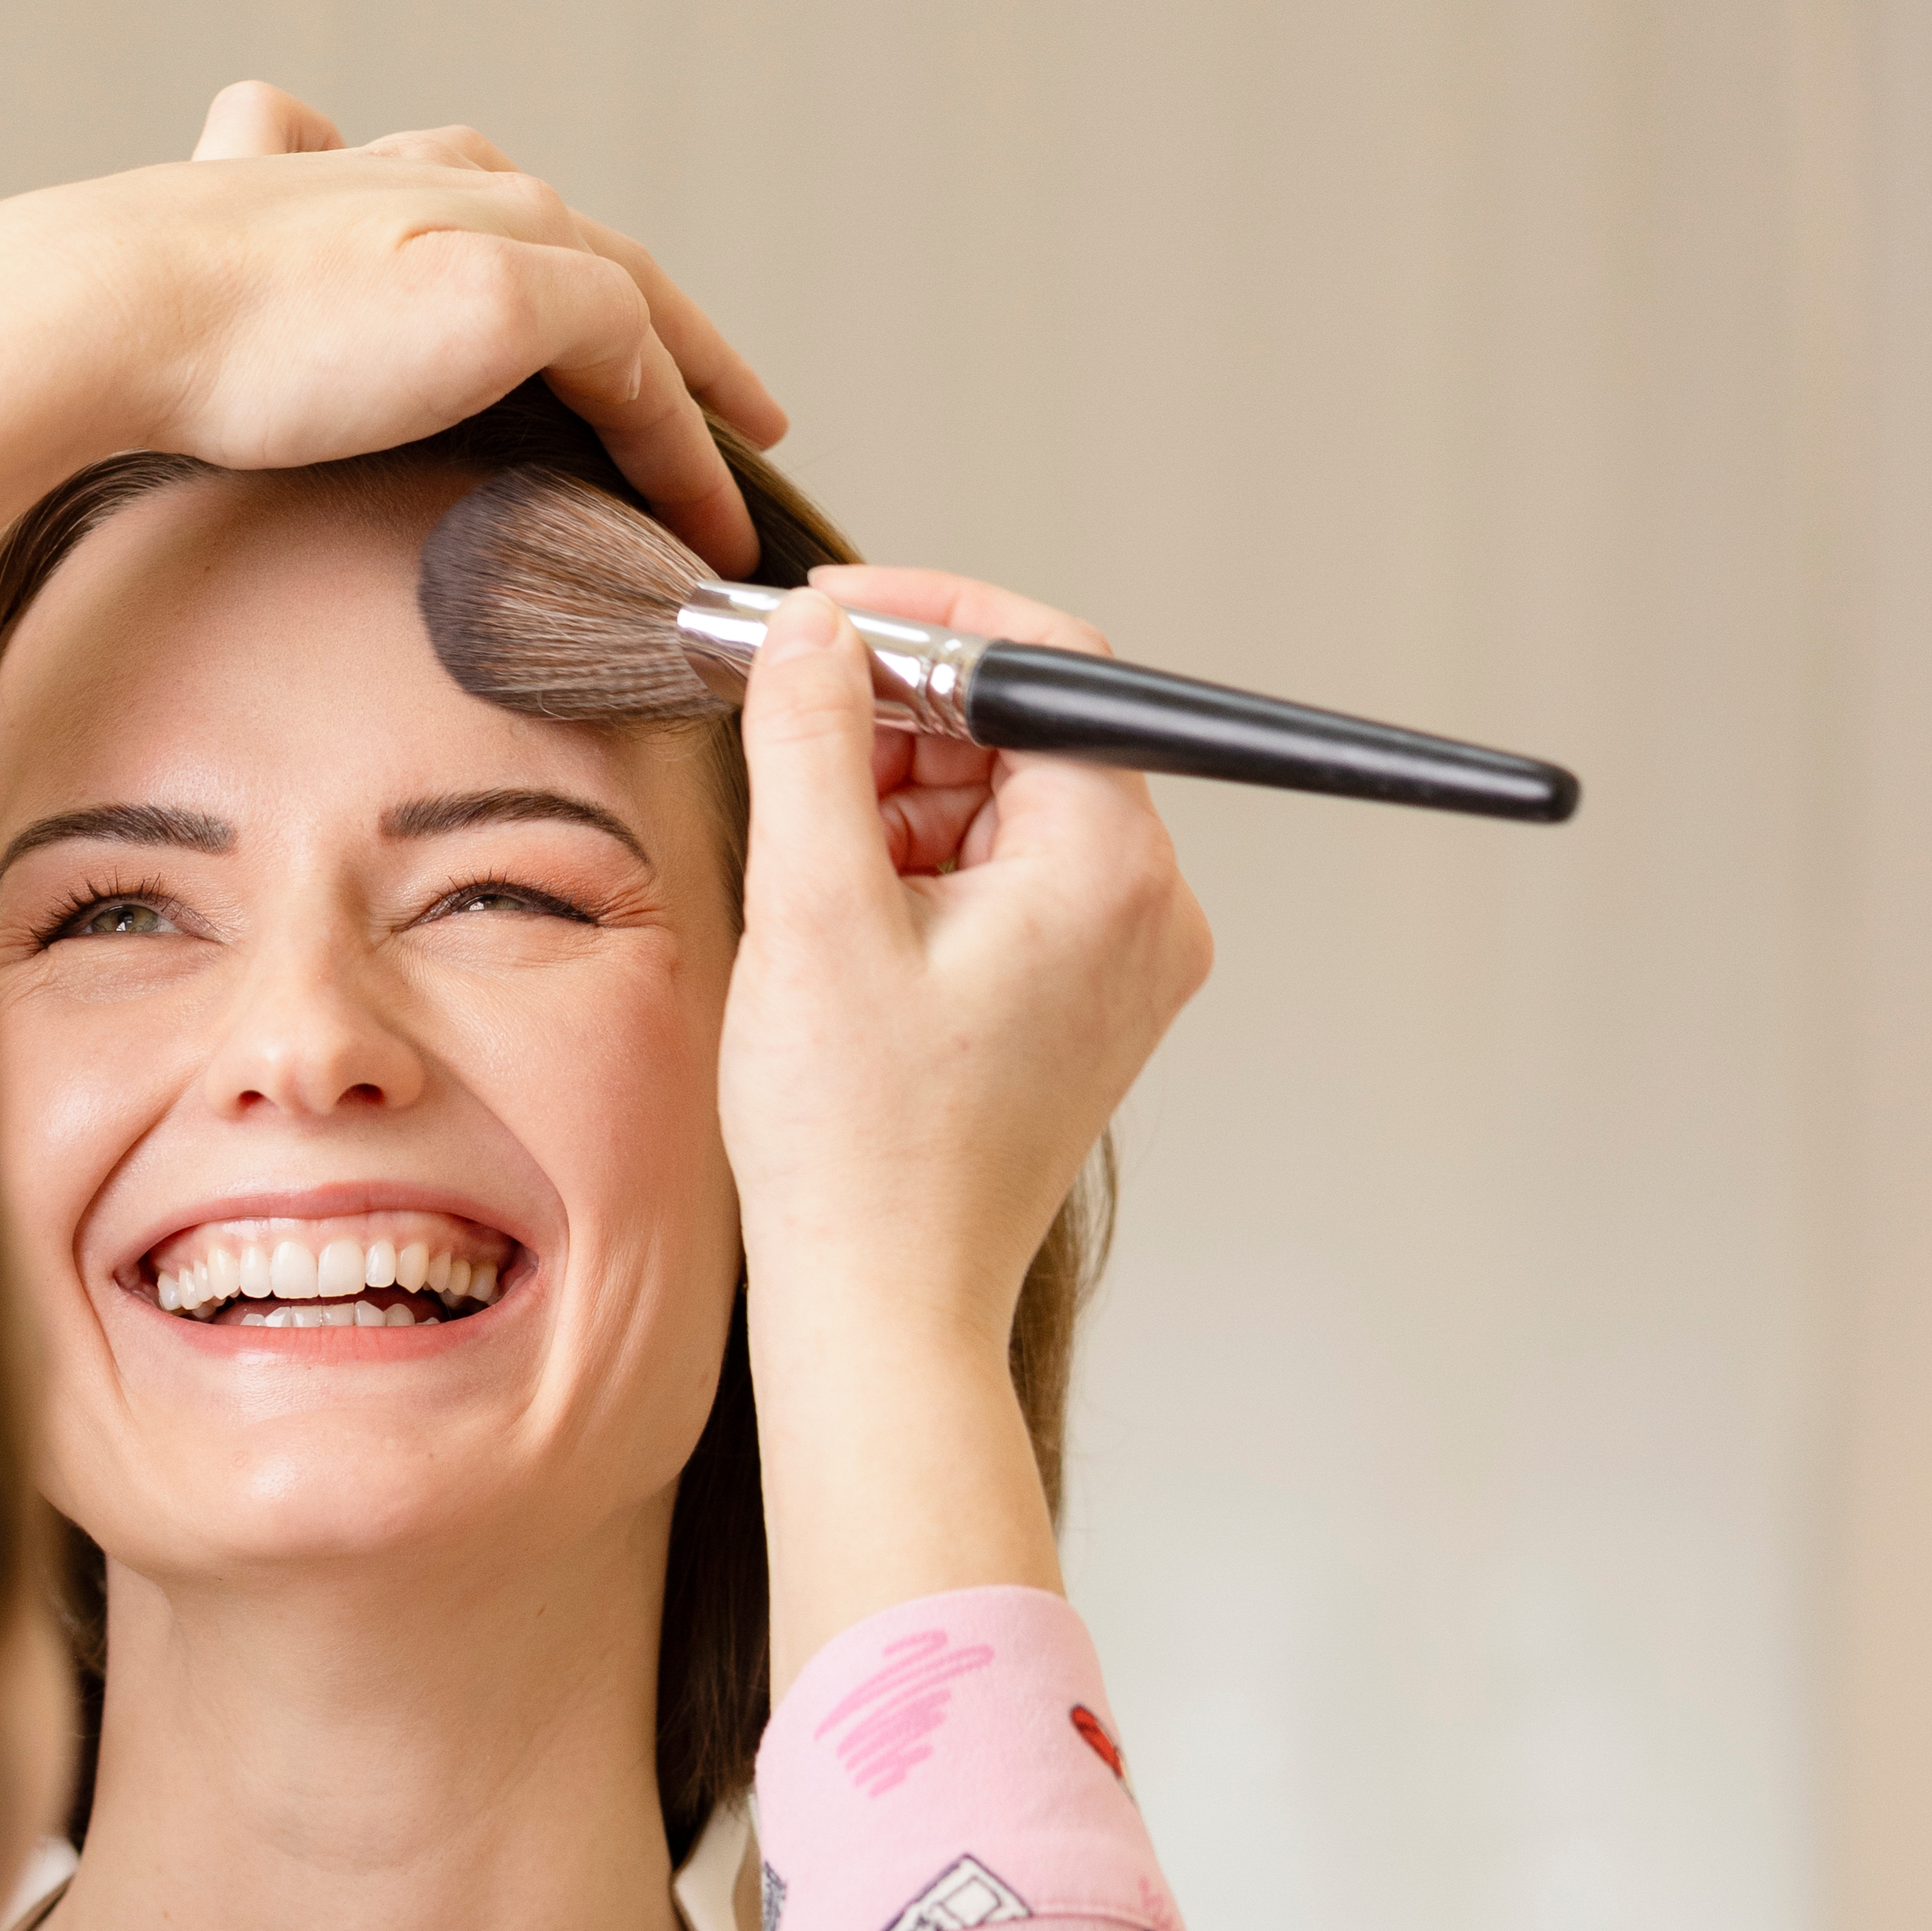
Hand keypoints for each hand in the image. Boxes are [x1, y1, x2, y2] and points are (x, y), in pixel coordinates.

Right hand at [0, 102, 781, 592]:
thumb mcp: (192, 276)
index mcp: (359, 169)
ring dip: (695, 390)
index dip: (557, 270)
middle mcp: (435, 177)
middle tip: (728, 399)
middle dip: (660, 320)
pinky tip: (700, 507)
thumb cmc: (119, 321)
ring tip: (738, 471)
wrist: (98, 307)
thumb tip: (199, 250)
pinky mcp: (510, 291)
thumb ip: (222, 259)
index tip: (602, 339)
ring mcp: (482, 225)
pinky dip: (679, 440)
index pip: (492, 210)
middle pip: (589, 245)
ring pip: (634, 304)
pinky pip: (636, 369)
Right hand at [721, 590, 1212, 1658]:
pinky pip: (1012, 883)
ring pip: (1011, 807)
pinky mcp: (1086, 1006)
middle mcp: (1150, 907)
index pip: (1045, 663)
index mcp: (1112, 867)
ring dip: (904, 796)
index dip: (924, 621)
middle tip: (781, 719)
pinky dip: (926, 868)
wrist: (885, 1309)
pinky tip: (847, 915)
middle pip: (1030, 733)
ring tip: (807, 855)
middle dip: (902, 714)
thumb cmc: (855, 1144)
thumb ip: (816, 740)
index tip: (817, 621)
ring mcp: (1126, 963)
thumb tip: (811, 631)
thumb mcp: (813, 909)